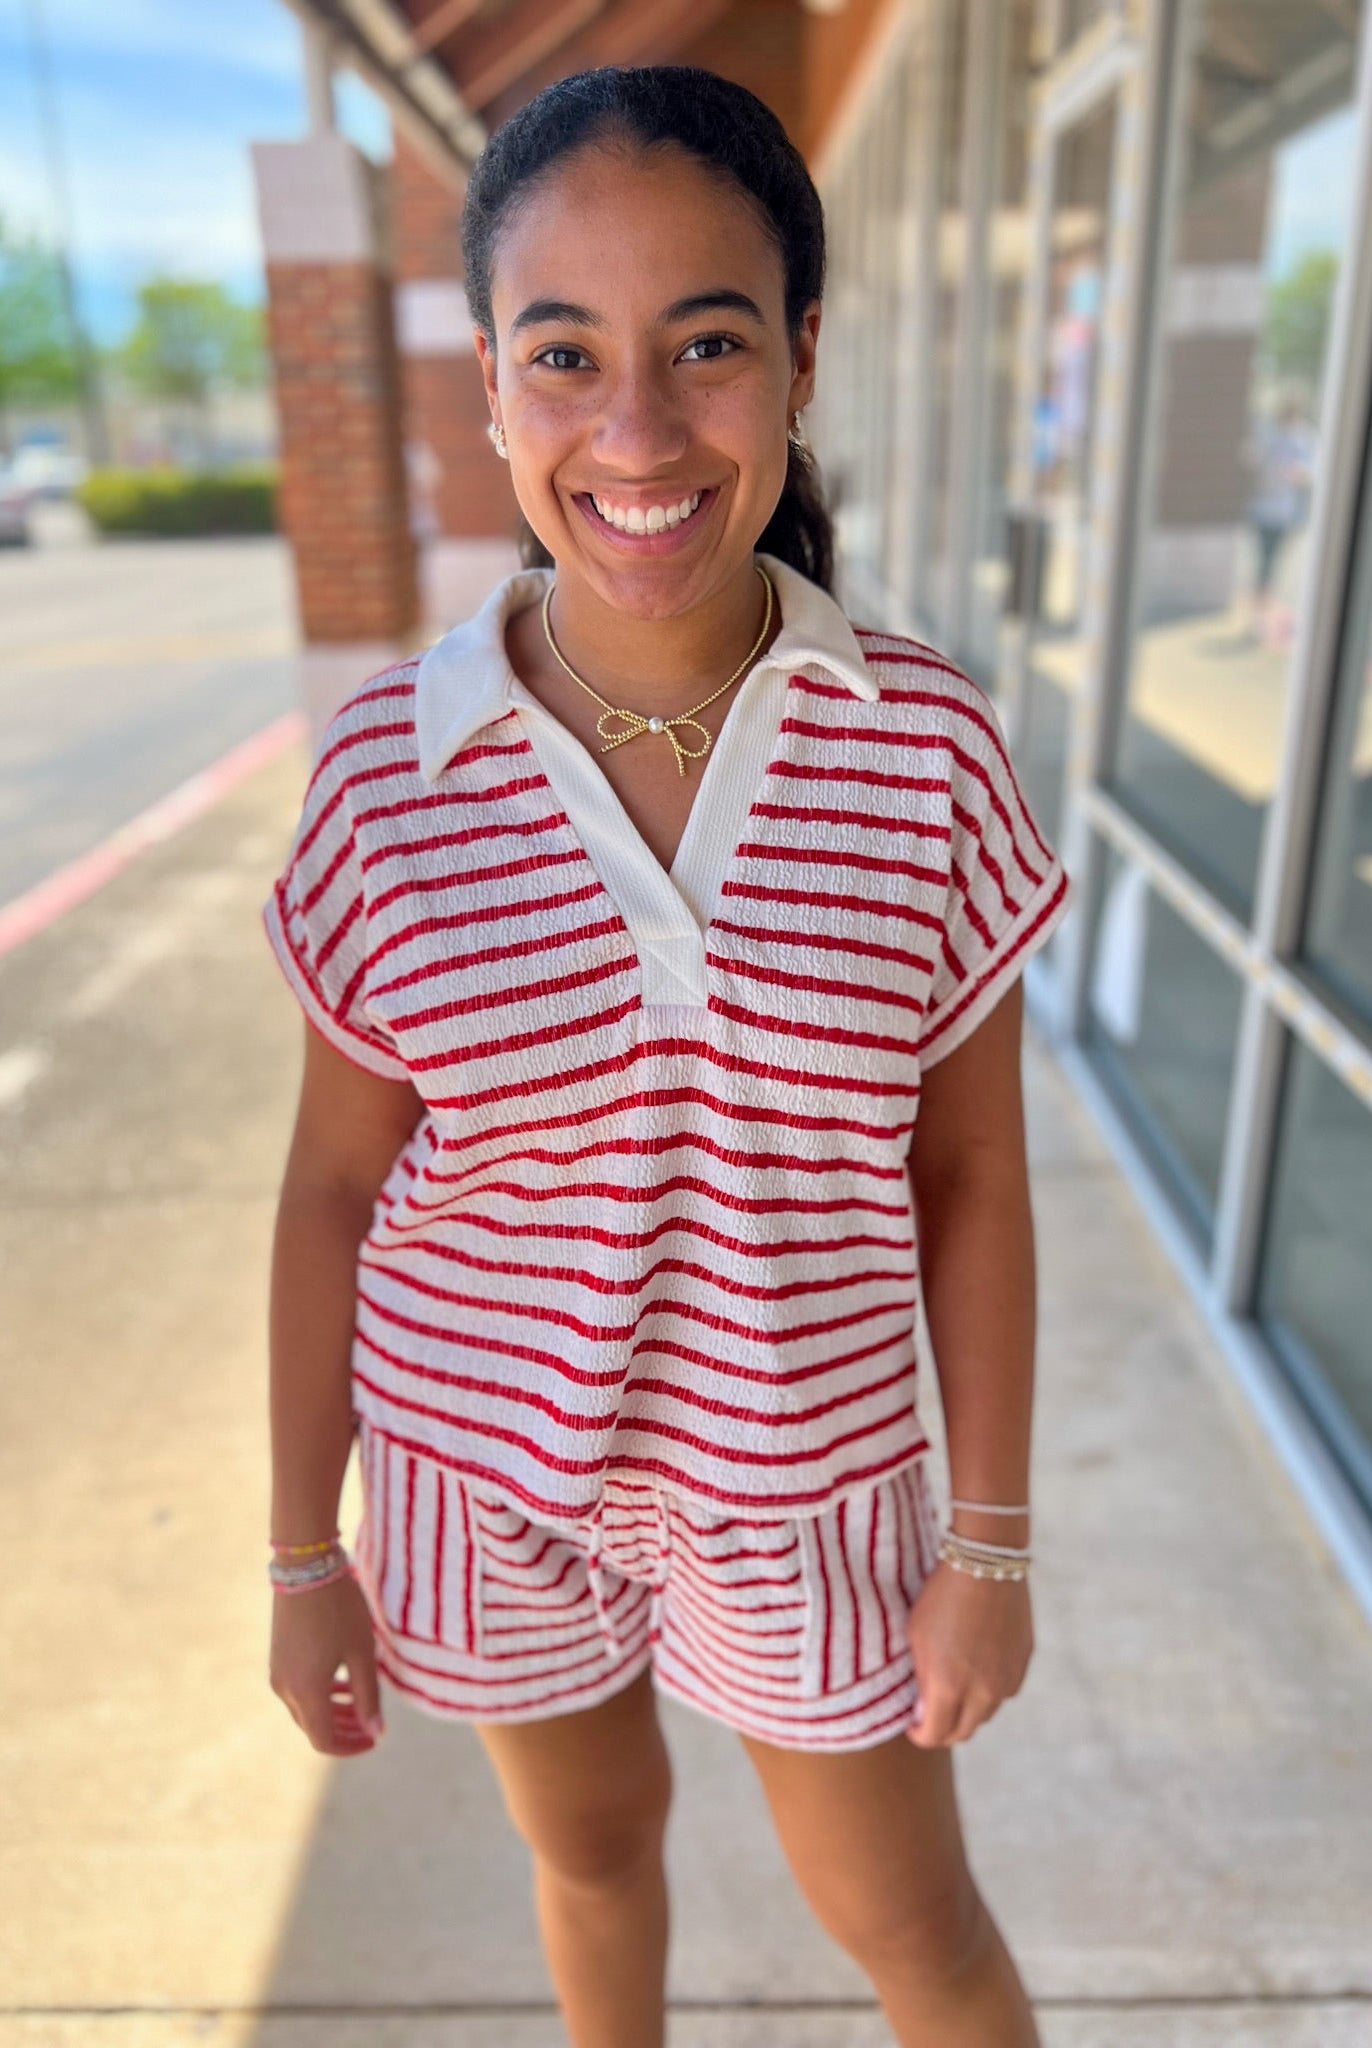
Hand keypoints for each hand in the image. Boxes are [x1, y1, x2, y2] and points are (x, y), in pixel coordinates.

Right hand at [269, 1567, 385, 1754]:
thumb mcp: (362, 1652)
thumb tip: (375, 1733)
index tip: (374, 1738)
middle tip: (372, 1725)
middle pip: (314, 1727)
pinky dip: (321, 1695)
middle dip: (344, 1731)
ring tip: (360, 1703)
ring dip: (333, 1713)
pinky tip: (342, 1683)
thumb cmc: (340, 1609)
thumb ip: (369, 1696)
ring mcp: (278, 1673)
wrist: (305, 1567)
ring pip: (305, 1709)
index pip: (325, 1741)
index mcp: (306, 1692)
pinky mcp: (278, 1658)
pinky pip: (298, 1690)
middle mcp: (285, 1689)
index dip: (351, 1746)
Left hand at [904, 1562, 1032, 1746]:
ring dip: (968, 1709)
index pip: (934, 1736)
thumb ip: (921, 1681)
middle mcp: (982, 1693)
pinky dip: (989, 1689)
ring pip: (985, 1714)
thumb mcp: (917, 1637)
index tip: (912, 1722)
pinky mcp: (1023, 1665)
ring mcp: (1006, 1680)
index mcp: (949, 1688)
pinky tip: (977, 1667)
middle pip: (962, 1732)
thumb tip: (924, 1712)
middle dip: (943, 1728)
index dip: (919, 1734)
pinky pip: (1004, 1691)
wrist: (985, 1563)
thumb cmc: (941, 1597)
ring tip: (953, 1685)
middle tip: (930, 1711)